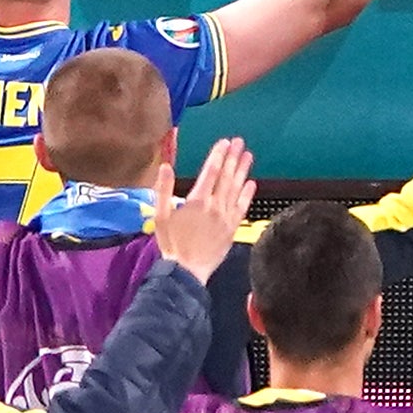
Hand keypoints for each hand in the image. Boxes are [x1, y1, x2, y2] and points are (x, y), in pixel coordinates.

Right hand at [148, 132, 259, 281]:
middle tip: (240, 142)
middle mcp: (215, 206)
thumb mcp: (160, 215)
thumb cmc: (171, 243)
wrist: (187, 270)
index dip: (218, 155)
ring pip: (237, 189)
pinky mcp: (232, 228)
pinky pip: (243, 207)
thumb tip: (165, 166)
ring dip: (243, 171)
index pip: (211, 171)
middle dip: (233, 158)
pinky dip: (248, 194)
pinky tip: (251, 183)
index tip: (225, 142)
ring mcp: (226, 217)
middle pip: (227, 177)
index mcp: (197, 201)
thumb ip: (163, 189)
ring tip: (248, 155)